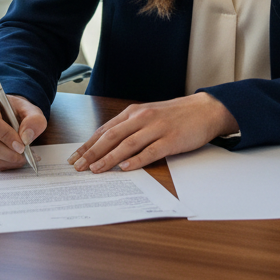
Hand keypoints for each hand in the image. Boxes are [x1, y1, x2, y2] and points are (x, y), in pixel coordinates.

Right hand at [0, 94, 46, 170]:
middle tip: (24, 155)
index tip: (21, 145)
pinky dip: (1, 165)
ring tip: (21, 159)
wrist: (5, 114)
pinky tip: (12, 160)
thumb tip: (26, 138)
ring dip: (6, 161)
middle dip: (8, 153)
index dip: (5, 136)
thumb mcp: (30, 109)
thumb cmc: (16, 111)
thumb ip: (34, 120)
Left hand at [66, 92, 238, 173]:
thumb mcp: (149, 115)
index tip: (74, 156)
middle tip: (78, 166)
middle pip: (111, 137)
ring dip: (109, 159)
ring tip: (95, 170)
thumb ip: (130, 127)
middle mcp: (142, 118)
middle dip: (92, 153)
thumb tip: (107, 145)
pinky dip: (136, 160)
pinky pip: (150, 151)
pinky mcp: (170, 140)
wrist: (204, 109)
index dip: (88, 144)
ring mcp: (156, 128)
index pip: (105, 129)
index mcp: (134, 112)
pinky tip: (125, 168)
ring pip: (127, 145)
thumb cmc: (175, 114)